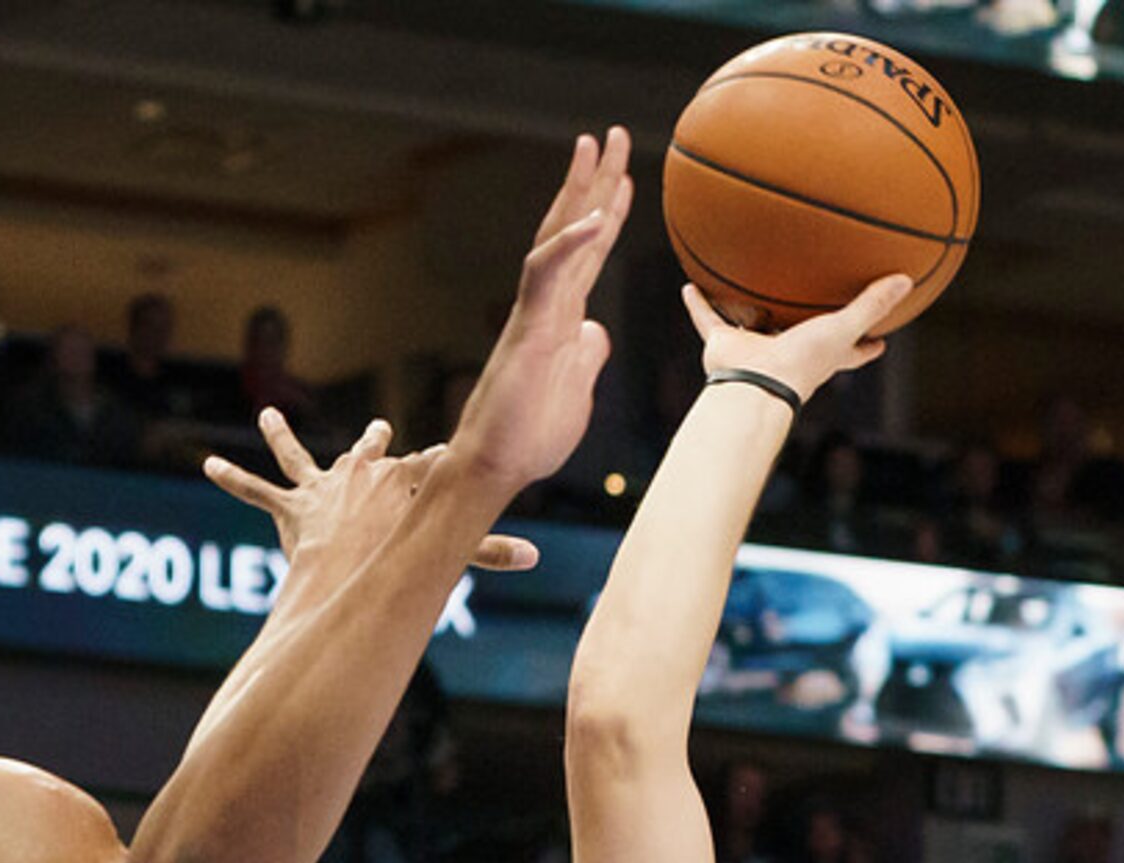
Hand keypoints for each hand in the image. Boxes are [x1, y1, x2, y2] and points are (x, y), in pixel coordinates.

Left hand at [208, 415, 537, 573]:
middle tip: (381, 428)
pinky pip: (257, 492)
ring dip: (284, 437)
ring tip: (269, 416)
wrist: (355, 554)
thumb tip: (537, 559)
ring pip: (300, 458)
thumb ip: (493, 551)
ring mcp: (323, 488)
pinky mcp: (291, 509)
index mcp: (399, 477)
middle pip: (367, 452)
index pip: (423, 464)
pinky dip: (233, 479)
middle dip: (373, 442)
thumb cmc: (405, 552)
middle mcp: (359, 474)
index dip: (436, 463)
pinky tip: (208, 465)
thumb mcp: (456, 547)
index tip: (452, 453)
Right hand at [437, 130, 632, 493]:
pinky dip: (569, 244)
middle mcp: (547, 304)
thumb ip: (587, 357)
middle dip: (595, 181)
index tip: (626, 179)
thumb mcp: (578, 390)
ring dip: (577, 189)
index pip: (589, 254)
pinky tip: (593, 217)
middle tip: (614, 135)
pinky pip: (546, 276)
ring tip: (594, 145)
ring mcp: (536, 313)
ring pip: (555, 237)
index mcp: (561, 317)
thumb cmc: (530, 437)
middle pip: (572, 228)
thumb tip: (597, 331)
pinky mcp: (527, 330)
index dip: (608, 214)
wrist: (497, 466)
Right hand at [680, 274, 914, 407]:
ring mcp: (756, 350)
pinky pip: (709, 320)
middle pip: (802, 338)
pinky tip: (691, 285)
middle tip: (813, 310)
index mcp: (821, 356)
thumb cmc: (802, 362)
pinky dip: (699, 305)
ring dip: (747, 311)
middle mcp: (789, 353)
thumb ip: (872, 305)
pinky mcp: (725, 346)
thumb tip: (907, 280)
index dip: (867, 347)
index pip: (851, 353)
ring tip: (744, 290)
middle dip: (807, 329)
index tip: (881, 342)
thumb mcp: (842, 328)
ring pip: (753, 326)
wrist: (757, 383)